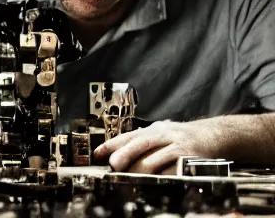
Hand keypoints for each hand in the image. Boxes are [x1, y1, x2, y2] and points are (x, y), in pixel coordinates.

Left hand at [92, 120, 219, 174]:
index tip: (97, 154)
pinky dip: (162, 177)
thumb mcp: (160, 134)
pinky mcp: (191, 160)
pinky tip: (155, 181)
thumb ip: (141, 143)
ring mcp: (179, 147)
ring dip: (141, 170)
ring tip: (131, 177)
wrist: (214, 135)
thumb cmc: (181, 138)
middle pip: (141, 143)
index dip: (111, 144)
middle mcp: (165, 135)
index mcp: (153, 129)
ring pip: (156, 158)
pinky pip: (174, 171)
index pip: (128, 135)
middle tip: (114, 165)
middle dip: (125, 154)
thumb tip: (114, 155)